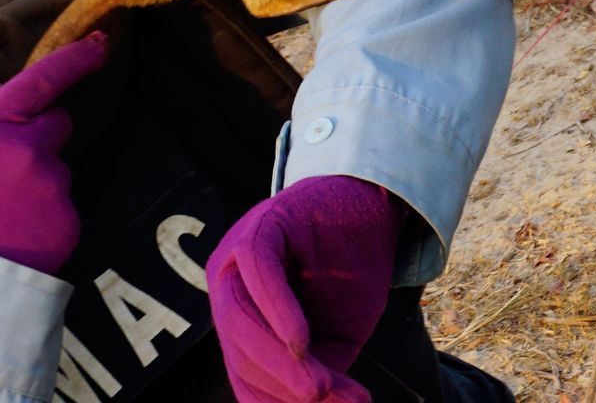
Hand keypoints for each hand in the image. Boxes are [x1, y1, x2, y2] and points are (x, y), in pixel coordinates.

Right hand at [0, 31, 107, 273]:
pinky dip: (48, 217)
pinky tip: (21, 233)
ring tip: (6, 214)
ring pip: (58, 170)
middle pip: (58, 123)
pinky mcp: (69, 218)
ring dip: (41, 184)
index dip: (74, 59)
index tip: (99, 44)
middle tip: (11, 170)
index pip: (41, 80)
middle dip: (44, 137)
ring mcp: (52, 184)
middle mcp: (26, 148)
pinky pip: (64, 206)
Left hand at [205, 176, 406, 401]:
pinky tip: (300, 342)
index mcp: (237, 315)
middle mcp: (226, 285)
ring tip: (318, 386)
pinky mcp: (263, 225)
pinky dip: (277, 310)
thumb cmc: (346, 277)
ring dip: (278, 359)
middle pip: (237, 347)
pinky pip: (258, 269)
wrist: (369, 212)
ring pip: (241, 315)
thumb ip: (320, 370)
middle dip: (278, 382)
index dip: (275, 400)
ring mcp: (237, 253)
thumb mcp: (334, 337)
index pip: (243, 371)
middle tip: (319, 398)